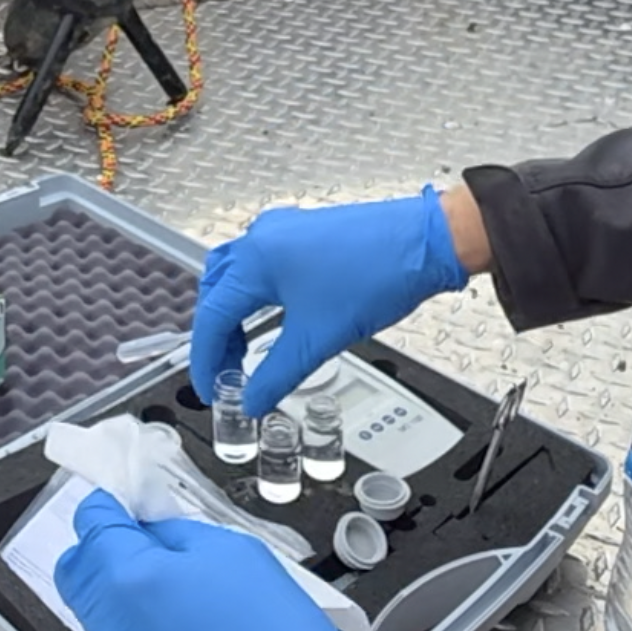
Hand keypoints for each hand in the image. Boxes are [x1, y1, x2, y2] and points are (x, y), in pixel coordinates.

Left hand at [55, 490, 361, 630]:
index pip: (91, 520)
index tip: (128, 499)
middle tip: (146, 538)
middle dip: (104, 545)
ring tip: (175, 584)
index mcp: (127, 579)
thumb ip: (175, 530)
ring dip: (122, 586)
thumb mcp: (231, 551)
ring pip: (97, 607)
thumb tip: (150, 523)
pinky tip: (182, 621)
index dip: (113, 502)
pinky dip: (139, 624)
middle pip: (77, 567)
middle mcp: (111, 625)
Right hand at [191, 186, 467, 415]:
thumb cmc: (380, 273)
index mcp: (256, 260)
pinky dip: (255, 297)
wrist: (425, 242)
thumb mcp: (319, 338)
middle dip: (217, 338)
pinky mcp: (305, 234)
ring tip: (244, 351)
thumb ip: (278, 375)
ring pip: (237, 276)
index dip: (206, 359)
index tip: (210, 388)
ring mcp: (284, 232)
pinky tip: (271, 317)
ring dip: (235, 315)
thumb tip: (254, 399)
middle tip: (226, 373)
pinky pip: (262, 265)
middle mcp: (263, 238)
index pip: (213, 316)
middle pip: (218, 292)